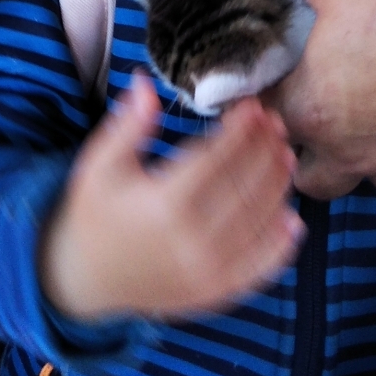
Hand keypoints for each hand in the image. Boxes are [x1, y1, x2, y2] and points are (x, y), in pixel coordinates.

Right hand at [40, 76, 301, 322]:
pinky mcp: (216, 292)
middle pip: (246, 186)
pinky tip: (291, 217)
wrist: (84, 280)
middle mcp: (192, 240)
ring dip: (279, 186)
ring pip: (261, 222)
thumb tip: (145, 84)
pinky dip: (281, 243)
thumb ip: (127, 126)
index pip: (217, 157)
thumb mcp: (98, 165)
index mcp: (163, 204)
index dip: (241, 129)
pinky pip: (261, 267)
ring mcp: (209, 271)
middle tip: (276, 122)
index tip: (253, 105)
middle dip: (266, 149)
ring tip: (287, 155)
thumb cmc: (93, 215)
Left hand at [268, 0, 375, 199]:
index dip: (265, 98)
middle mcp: (350, 152)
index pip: (264, 118)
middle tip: (317, 112)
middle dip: (306, 149)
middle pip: (308, 173)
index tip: (275, 82)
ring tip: (373, 114)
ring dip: (361, 152)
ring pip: (367, 176)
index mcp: (311, 110)